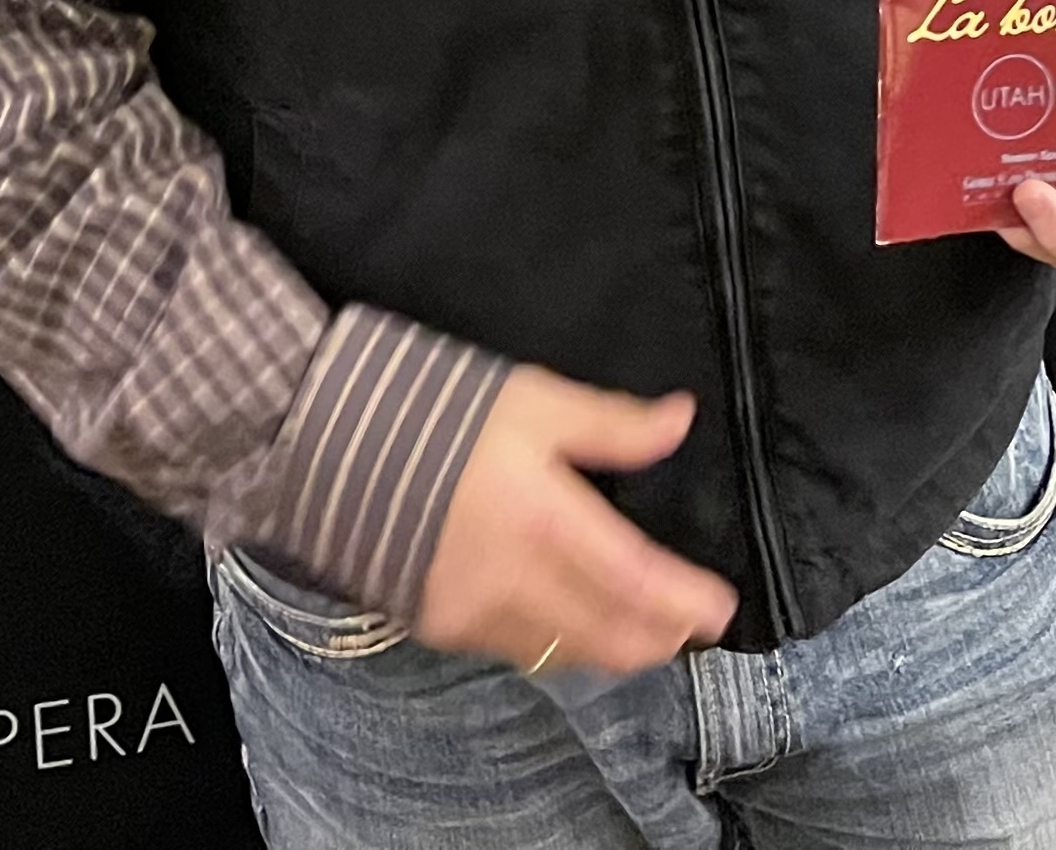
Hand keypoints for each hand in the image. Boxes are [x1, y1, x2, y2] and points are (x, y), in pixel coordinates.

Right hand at [414, 365, 737, 674]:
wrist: (334, 446)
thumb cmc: (444, 413)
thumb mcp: (534, 399)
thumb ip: (611, 423)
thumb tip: (680, 420)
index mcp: (547, 520)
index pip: (637, 582)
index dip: (685, 603)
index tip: (722, 608)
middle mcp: (518, 583)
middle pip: (611, 638)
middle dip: (662, 639)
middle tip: (693, 627)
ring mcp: (477, 616)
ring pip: (569, 655)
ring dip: (616, 649)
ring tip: (648, 633)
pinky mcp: (444, 627)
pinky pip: (521, 652)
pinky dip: (562, 647)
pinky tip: (575, 627)